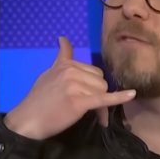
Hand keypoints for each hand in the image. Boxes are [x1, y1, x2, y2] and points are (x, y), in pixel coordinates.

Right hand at [3, 37, 135, 139]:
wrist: (28, 120)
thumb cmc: (38, 100)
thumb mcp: (49, 73)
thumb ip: (61, 58)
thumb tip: (63, 38)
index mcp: (66, 64)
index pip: (92, 71)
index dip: (92, 85)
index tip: (86, 95)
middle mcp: (71, 71)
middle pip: (100, 81)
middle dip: (96, 94)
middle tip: (85, 108)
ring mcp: (75, 86)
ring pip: (102, 91)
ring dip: (99, 105)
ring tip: (85, 114)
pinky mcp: (79, 102)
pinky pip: (103, 98)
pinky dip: (118, 98)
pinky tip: (131, 94)